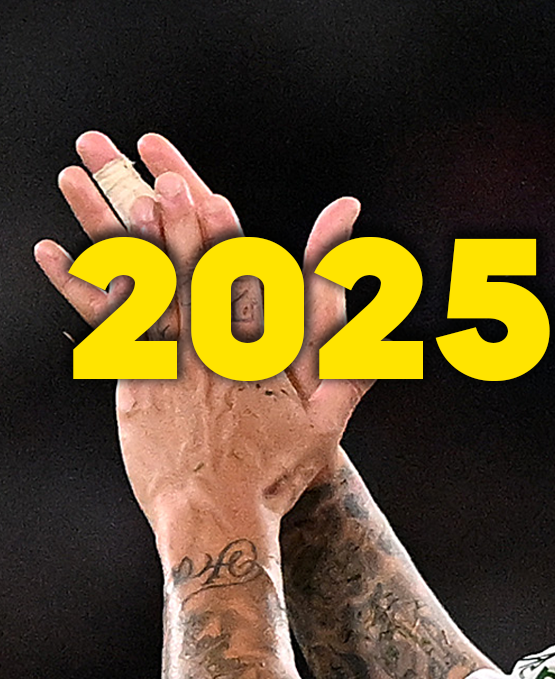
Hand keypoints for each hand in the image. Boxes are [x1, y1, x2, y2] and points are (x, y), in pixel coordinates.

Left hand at [36, 132, 371, 542]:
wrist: (218, 514)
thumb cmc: (279, 465)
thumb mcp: (330, 407)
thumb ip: (351, 354)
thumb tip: (380, 318)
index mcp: (253, 345)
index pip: (231, 276)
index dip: (212, 228)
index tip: (199, 188)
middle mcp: (204, 343)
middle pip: (178, 265)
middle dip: (158, 209)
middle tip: (136, 164)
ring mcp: (164, 359)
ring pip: (136, 282)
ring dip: (112, 229)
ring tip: (87, 183)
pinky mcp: (134, 379)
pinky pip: (104, 323)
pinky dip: (76, 283)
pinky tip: (49, 250)